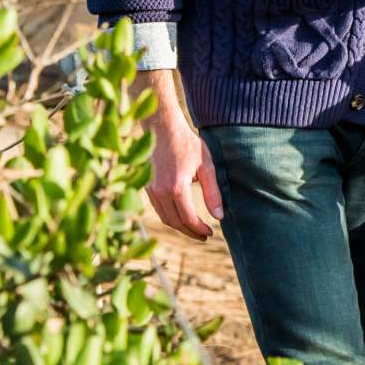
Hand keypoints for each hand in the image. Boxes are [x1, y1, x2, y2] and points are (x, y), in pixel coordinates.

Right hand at [143, 73, 222, 239]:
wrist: (161, 128)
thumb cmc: (186, 143)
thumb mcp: (206, 165)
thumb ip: (213, 192)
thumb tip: (219, 216)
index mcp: (176, 188)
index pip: (189, 219)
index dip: (200, 229)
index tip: (210, 232)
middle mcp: (160, 192)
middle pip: (175, 223)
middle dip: (190, 232)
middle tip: (204, 236)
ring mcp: (150, 190)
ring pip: (165, 218)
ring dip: (180, 227)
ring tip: (194, 228)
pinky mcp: (146, 186)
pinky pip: (158, 209)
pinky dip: (170, 217)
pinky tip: (181, 215)